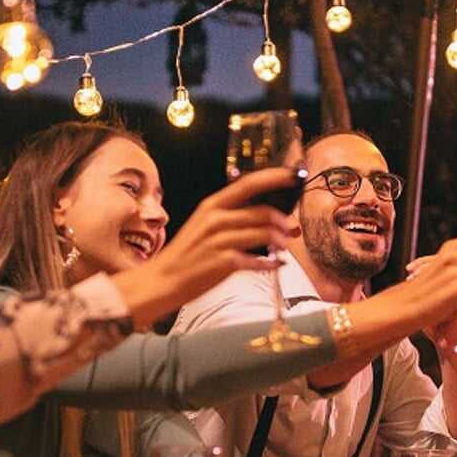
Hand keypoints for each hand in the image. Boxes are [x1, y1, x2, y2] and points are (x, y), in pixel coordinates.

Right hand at [109, 168, 295, 326]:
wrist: (163, 280)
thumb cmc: (187, 254)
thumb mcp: (204, 226)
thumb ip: (232, 218)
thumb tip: (266, 215)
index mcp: (211, 206)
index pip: (248, 184)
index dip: (274, 178)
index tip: (292, 176)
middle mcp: (216, 220)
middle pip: (262, 212)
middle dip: (283, 220)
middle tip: (290, 228)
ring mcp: (220, 241)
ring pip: (264, 233)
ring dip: (280, 240)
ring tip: (284, 246)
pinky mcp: (225, 263)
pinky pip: (258, 260)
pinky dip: (271, 263)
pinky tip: (275, 264)